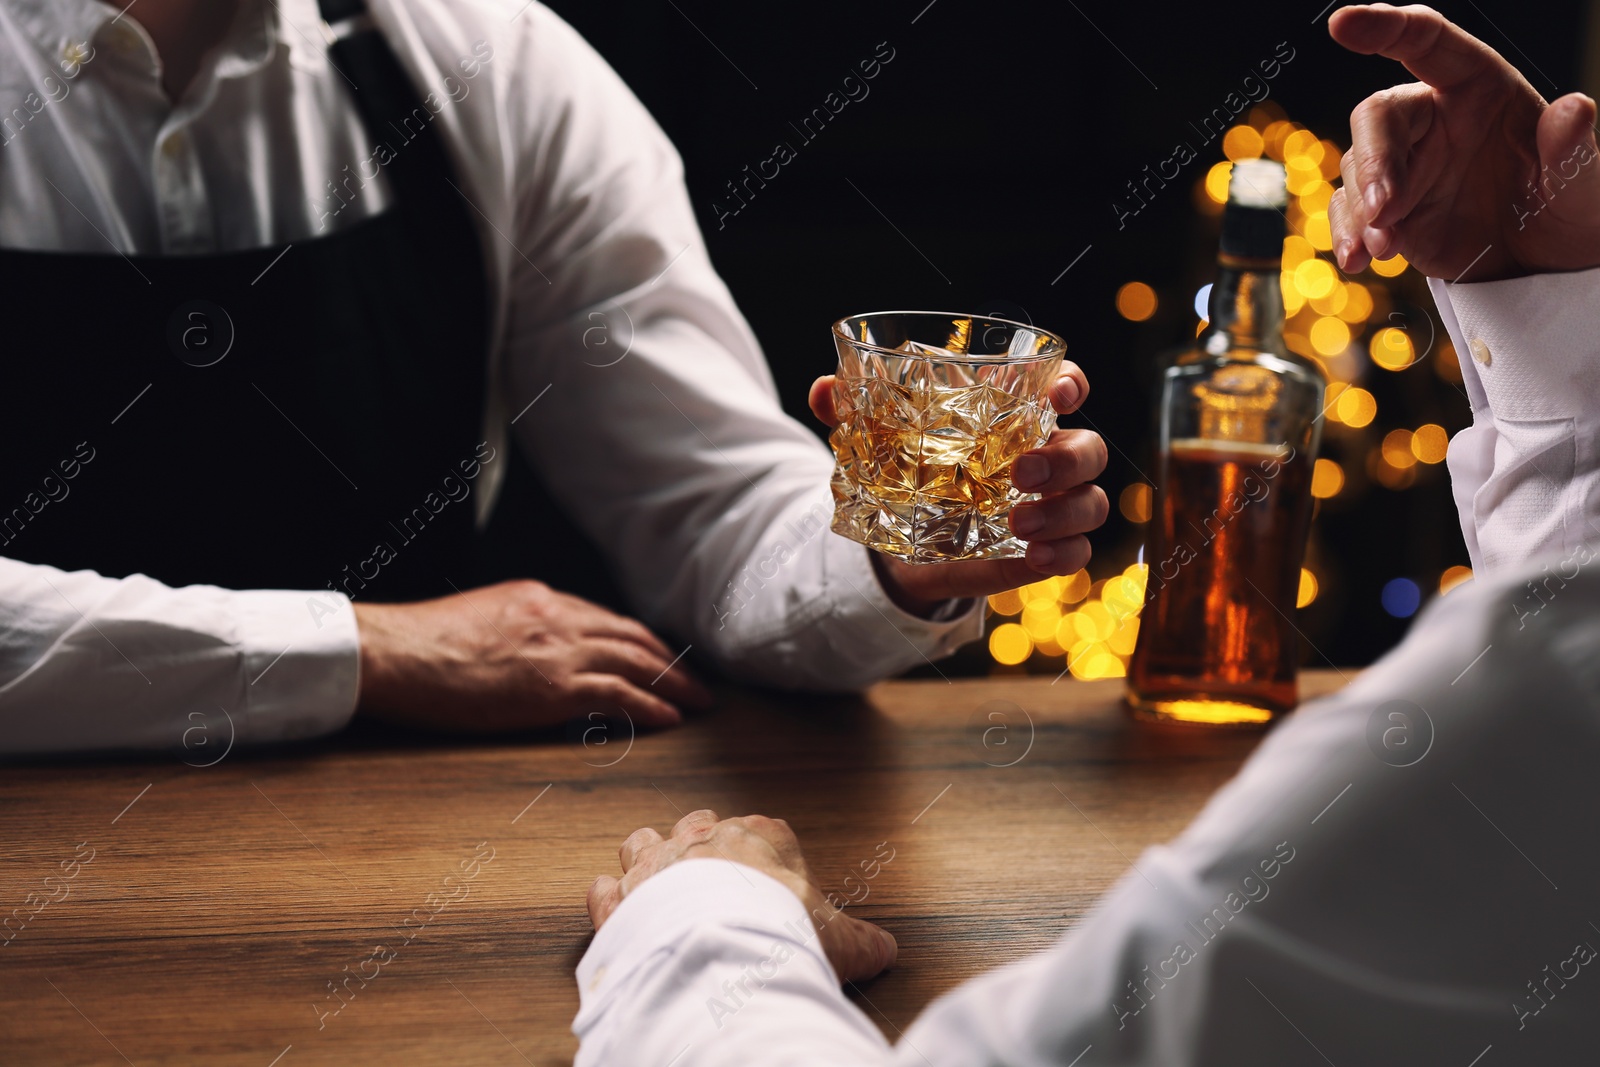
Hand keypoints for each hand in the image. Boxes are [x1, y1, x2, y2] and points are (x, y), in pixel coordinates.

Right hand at [352, 580, 710, 731]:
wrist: (394, 652)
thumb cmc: (419, 644)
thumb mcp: (477, 618)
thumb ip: (513, 628)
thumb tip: (527, 650)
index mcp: (537, 598)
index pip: (604, 618)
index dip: (638, 640)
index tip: (659, 655)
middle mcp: (556, 617)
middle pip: (631, 636)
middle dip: (668, 660)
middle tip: (695, 681)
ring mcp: (557, 651)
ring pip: (635, 663)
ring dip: (673, 684)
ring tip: (697, 701)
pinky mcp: (552, 688)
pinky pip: (618, 695)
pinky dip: (650, 706)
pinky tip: (670, 718)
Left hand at [587, 809, 897, 982]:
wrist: (722, 953)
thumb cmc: (782, 933)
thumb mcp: (841, 940)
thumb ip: (863, 942)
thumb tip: (886, 951)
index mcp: (760, 837)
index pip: (766, 831)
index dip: (768, 856)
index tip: (772, 883)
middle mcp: (704, 839)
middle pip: (701, 826)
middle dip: (705, 847)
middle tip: (715, 881)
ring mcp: (656, 865)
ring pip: (644, 842)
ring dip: (649, 858)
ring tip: (659, 880)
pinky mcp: (620, 900)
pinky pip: (605, 888)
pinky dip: (610, 898)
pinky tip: (617, 907)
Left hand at [809, 366, 1108, 615]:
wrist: (896, 542)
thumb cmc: (903, 471)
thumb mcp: (873, 439)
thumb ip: (851, 409)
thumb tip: (824, 390)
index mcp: (1015, 417)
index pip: (1065, 385)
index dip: (1073, 381)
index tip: (1059, 389)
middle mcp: (1043, 459)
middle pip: (1088, 449)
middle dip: (1067, 458)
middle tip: (1022, 472)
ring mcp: (1047, 509)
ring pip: (1090, 502)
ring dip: (1065, 512)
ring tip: (1018, 524)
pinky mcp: (1038, 553)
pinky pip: (1077, 554)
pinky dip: (1065, 555)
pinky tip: (1034, 556)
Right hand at [1328, 4, 1599, 280]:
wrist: (1541, 268)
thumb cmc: (1566, 213)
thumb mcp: (1582, 188)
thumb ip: (1574, 151)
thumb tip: (1575, 108)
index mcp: (1478, 87)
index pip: (1426, 41)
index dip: (1384, 26)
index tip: (1344, 23)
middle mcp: (1435, 117)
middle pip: (1379, 114)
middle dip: (1375, 161)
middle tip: (1383, 209)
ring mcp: (1406, 165)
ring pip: (1358, 166)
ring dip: (1363, 208)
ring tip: (1384, 248)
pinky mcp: (1385, 209)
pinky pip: (1348, 210)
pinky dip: (1348, 233)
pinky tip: (1360, 258)